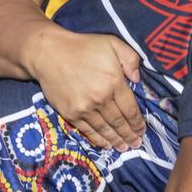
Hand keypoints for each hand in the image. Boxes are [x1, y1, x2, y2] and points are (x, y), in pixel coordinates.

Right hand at [32, 30, 145, 150]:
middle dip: (129, 135)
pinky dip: (98, 140)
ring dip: (116, 140)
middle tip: (136, 144)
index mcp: (114, 82)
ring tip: (124, 148)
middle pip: (119, 122)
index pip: (130, 109)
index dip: (137, 122)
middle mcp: (101, 98)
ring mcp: (85, 108)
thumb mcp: (112, 43)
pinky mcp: (71, 113)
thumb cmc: (83, 46)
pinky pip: (88, 130)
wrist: (49, 53)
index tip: (142, 131)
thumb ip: (130, 59)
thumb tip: (138, 79)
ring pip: (105, 129)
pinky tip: (106, 145)